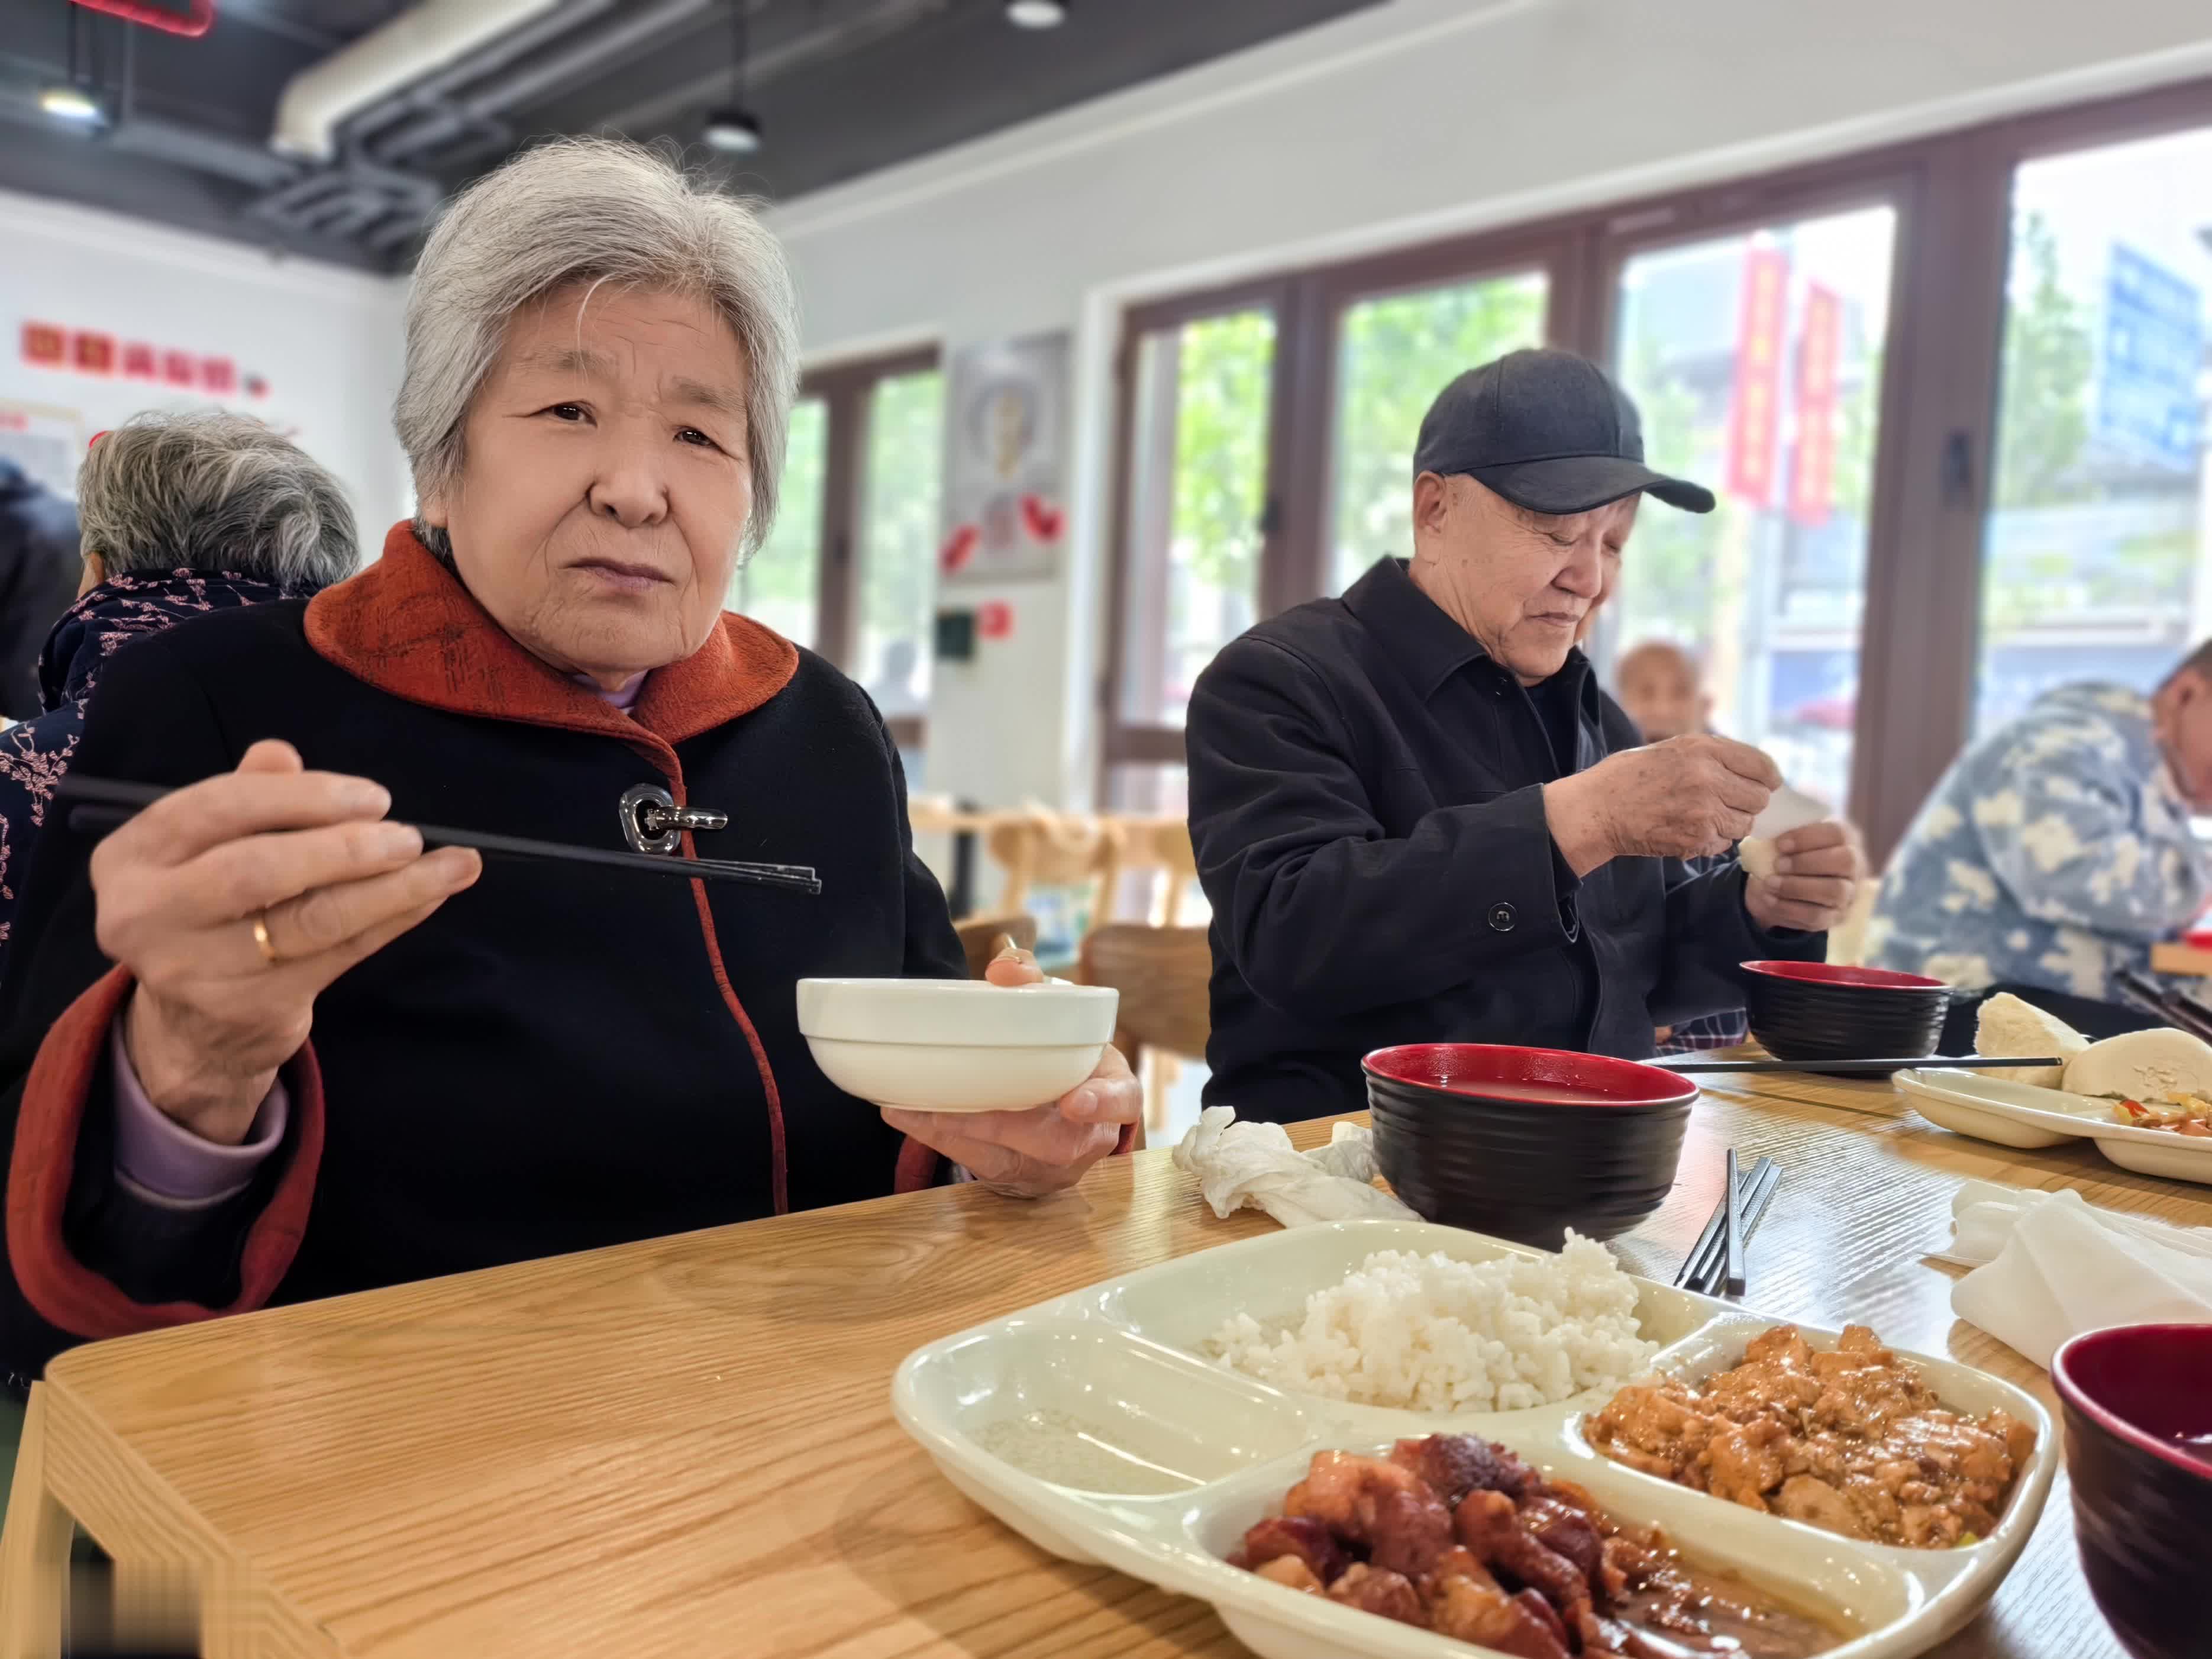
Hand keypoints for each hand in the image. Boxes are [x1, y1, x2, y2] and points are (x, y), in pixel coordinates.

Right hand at [98, 740, 481, 1143]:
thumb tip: (281, 754)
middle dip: (346, 847)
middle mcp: (145, 914)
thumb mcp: (210, 848)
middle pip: (259, 869)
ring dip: (393, 888)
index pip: (218, 808)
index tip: (373, 797)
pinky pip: (339, 955)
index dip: (301, 796)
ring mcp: (193, 969)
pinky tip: (431, 897)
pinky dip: (393, 921)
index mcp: (130, 856)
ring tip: (449, 865)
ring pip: (311, 919)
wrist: (195, 1024)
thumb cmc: (213, 908)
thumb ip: (245, 796)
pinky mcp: (247, 1008)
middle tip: (408, 835)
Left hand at [880, 941, 1143, 1196]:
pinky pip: (978, 1165)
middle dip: (1000, 1125)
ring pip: (1007, 1159)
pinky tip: (907, 1115)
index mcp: (1114, 1091)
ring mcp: (1053, 1166)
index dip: (1102, 1105)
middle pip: (1054, 1143)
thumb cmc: (1062, 1049)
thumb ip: (1033, 980)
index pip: (1122, 1102)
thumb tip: (1002, 972)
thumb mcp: (1060, 1010)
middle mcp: (1088, 1138)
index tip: (1072, 1103)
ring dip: (957, 1133)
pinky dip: (940, 1138)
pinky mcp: (1015, 1177)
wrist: (1059, 1101)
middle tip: (952, 1105)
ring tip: (913, 1108)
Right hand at [1543, 734, 1780, 873]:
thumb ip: (1711, 755)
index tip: (1765, 785)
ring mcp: (1705, 809)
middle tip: (1726, 804)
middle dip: (1746, 803)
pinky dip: (1712, 841)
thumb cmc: (1627, 777)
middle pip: (1758, 797)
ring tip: (1703, 818)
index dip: (1767, 778)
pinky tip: (1688, 832)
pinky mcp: (1697, 837)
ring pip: (1744, 823)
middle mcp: (1708, 776)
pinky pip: (1724, 843)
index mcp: (1703, 749)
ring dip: (1729, 824)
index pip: (1762, 765)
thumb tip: (1751, 769)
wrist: (1596, 810)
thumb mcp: (1671, 749)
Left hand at [1743, 820, 1862, 933]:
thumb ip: (1785, 831)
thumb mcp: (1791, 838)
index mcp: (1846, 838)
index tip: (1779, 844)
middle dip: (1806, 862)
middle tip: (1777, 864)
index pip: (1838, 833)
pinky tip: (1769, 898)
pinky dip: (1789, 907)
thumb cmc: (1789, 853)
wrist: (1784, 885)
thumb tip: (1767, 829)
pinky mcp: (1835, 917)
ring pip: (1834, 891)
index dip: (1808, 837)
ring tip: (1769, 883)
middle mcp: (1856, 865)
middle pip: (1846, 861)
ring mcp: (1849, 893)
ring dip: (1797, 887)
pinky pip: (1817, 915)